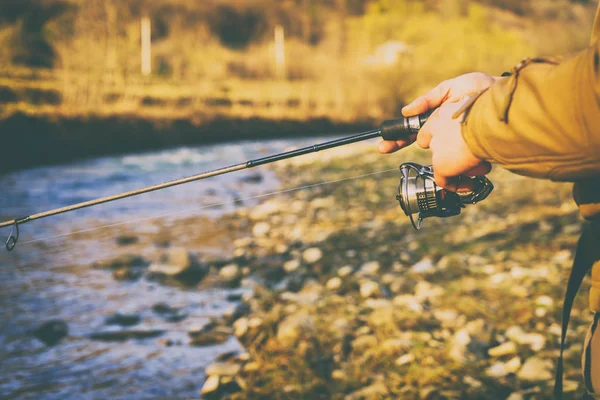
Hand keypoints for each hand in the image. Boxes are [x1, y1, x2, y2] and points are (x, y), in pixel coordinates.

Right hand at [378, 72, 496, 190]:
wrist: (504, 101)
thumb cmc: (481, 92)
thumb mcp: (451, 88)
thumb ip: (428, 99)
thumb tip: (406, 111)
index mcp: (438, 118)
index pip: (412, 130)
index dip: (397, 137)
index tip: (382, 145)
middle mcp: (443, 133)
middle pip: (416, 142)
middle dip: (397, 143)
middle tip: (382, 148)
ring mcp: (454, 144)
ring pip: (434, 154)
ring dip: (429, 151)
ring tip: (425, 143)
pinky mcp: (467, 154)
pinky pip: (451, 163)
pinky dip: (448, 168)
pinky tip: (448, 162)